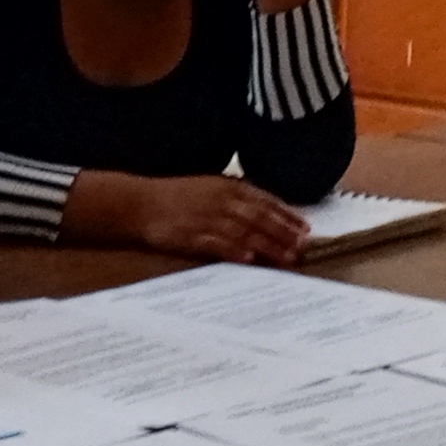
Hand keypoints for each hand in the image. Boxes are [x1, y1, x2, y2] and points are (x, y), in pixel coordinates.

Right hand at [133, 174, 311, 265]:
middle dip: (284, 233)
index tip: (305, 229)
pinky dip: (234, 250)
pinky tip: (250, 259)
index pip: (265, 201)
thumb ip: (236, 196)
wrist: (140, 203)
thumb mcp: (209, 187)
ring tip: (287, 258)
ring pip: (245, 232)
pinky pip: (217, 244)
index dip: (287, 216)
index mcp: (227, 186)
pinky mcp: (191, 235)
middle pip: (260, 218)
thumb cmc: (176, 196)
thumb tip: (264, 210)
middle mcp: (221, 200)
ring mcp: (206, 218)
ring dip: (268, 245)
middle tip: (303, 248)